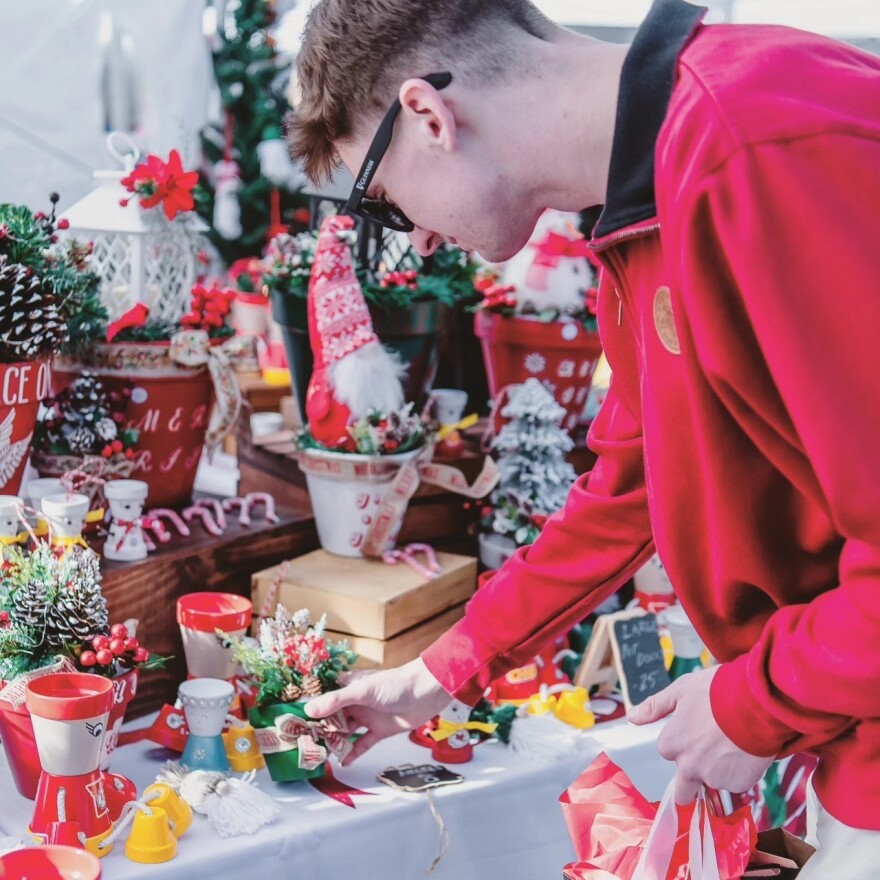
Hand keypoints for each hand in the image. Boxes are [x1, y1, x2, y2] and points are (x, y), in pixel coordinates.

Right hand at [305, 657, 452, 764]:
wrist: (425, 693)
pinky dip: (353, 752)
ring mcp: (368, 717)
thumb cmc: (394, 684)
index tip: (294, 723)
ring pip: (346, 733)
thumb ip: (337, 701)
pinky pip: (363, 744)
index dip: (311, 710)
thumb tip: (309, 710)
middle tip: (304, 746)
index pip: (325, 699)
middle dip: (321, 731)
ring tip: (320, 756)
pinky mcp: (380, 731)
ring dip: (336, 743)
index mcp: (349, 687)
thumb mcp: (362, 691)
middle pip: (334, 719)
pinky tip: (342, 762)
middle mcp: (356, 703)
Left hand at [627, 665, 774, 802]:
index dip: (684, 740)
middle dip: (693, 777)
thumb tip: (632, 717)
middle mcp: (688, 767)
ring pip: (714, 780)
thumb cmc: (716, 691)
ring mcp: (714, 779)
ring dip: (720, 767)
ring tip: (735, 740)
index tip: (697, 729)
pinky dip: (741, 770)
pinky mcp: (739, 785)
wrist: (756, 702)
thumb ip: (655, 707)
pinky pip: (737, 782)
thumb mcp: (681, 690)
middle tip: (712, 752)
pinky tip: (747, 749)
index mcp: (671, 745)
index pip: (670, 751)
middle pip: (684, 787)